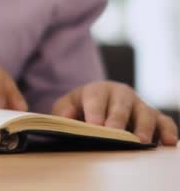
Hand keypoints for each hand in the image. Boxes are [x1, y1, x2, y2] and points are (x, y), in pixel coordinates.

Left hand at [52, 81, 177, 144]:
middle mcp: (121, 95)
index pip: (96, 98)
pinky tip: (168, 141)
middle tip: (115, 134)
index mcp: (98, 90)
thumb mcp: (67, 105)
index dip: (95, 111)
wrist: (97, 104)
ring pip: (145, 113)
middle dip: (118, 119)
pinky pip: (164, 121)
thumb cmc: (80, 107)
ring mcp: (139, 105)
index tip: (94, 125)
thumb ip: (63, 110)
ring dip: (144, 127)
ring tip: (141, 141)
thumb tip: (65, 118)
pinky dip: (168, 130)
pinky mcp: (153, 117)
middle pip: (121, 104)